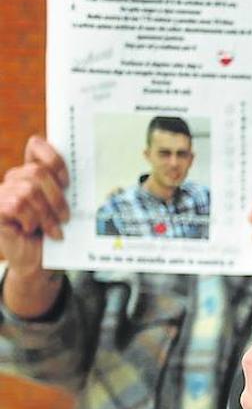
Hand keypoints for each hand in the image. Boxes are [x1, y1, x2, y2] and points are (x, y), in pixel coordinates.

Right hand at [0, 136, 69, 272]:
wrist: (40, 262)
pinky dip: (31, 219)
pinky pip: (16, 205)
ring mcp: (3, 193)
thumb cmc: (54, 233)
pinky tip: (32, 230)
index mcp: (33, 173)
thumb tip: (85, 173)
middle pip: (37, 172)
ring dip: (46, 214)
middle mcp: (15, 179)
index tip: (68, 182)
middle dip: (57, 197)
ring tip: (53, 229)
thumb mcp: (64, 207)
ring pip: (28, 191)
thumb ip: (67, 189)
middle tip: (65, 217)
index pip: (36, 145)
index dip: (53, 158)